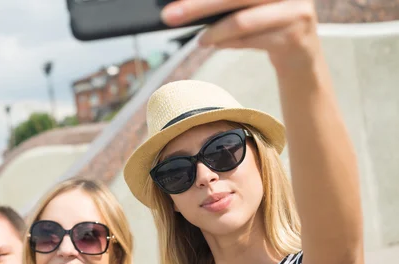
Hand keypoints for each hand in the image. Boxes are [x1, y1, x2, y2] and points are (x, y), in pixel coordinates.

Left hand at [161, 0, 320, 70]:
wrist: (301, 52)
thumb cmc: (266, 23)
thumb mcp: (249, 6)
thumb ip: (225, 4)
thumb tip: (184, 7)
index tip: (178, 0)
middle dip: (197, 6)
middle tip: (170, 16)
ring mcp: (294, 9)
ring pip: (241, 21)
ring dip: (214, 32)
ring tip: (199, 40)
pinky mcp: (294, 34)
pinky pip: (251, 40)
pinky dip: (229, 43)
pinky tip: (217, 44)